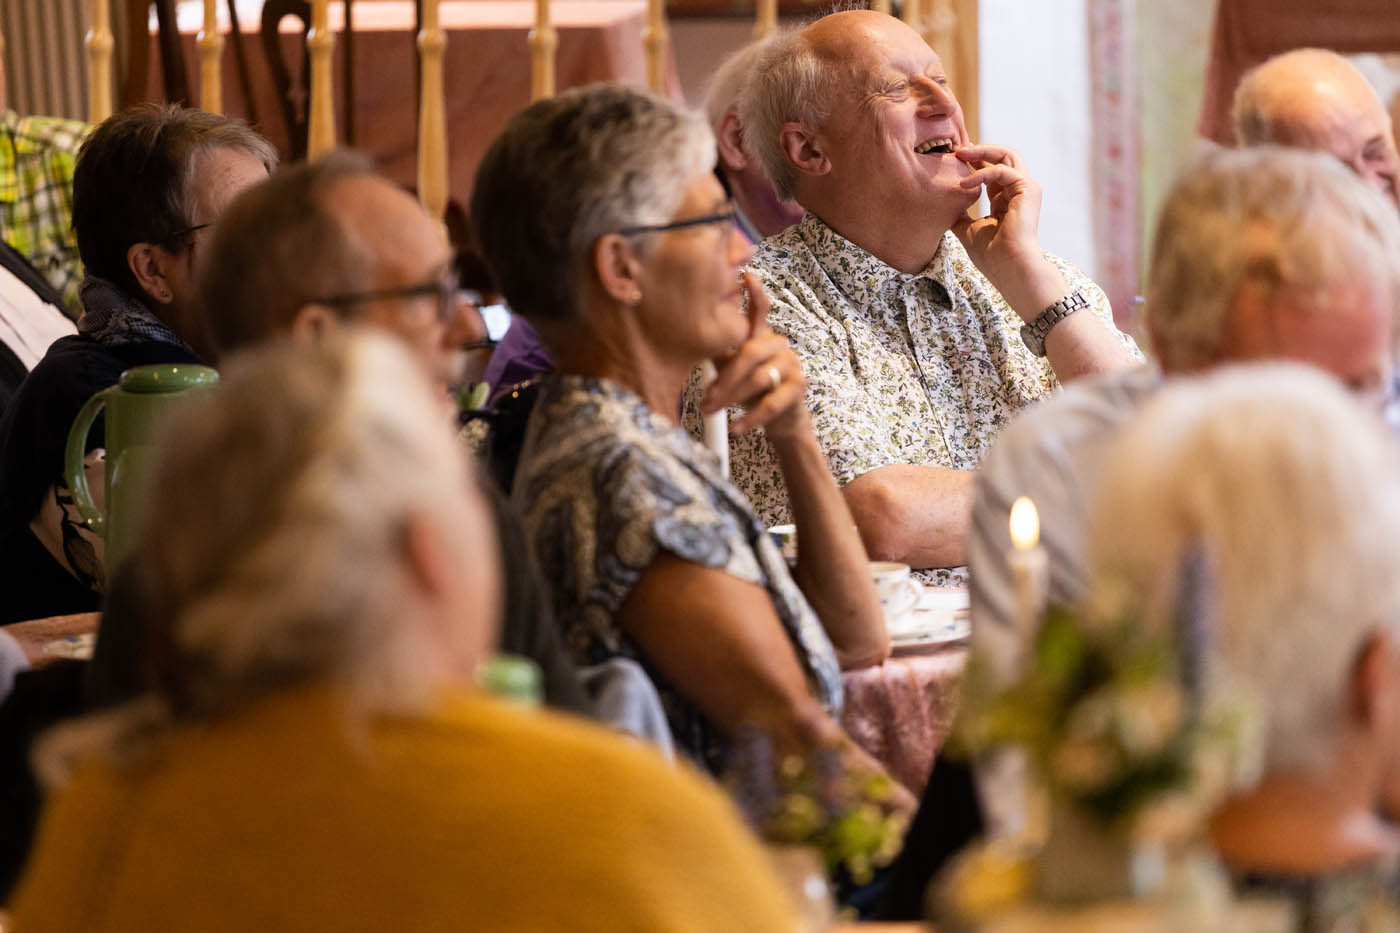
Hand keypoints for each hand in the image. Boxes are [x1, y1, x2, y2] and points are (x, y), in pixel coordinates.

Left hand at [699, 272, 810, 442]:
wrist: (780, 421)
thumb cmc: (752, 391)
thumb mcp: (732, 370)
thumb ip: (719, 354)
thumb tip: (689, 341)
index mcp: (760, 337)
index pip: (760, 311)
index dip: (755, 293)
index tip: (746, 275)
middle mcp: (778, 345)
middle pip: (749, 353)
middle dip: (723, 378)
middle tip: (704, 399)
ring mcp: (791, 364)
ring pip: (758, 379)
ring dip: (731, 398)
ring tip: (712, 412)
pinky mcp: (799, 386)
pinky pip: (771, 403)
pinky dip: (750, 419)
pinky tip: (736, 428)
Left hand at [951, 144, 1068, 318]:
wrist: (1008, 267)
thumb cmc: (991, 255)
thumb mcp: (966, 229)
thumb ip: (959, 214)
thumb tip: (942, 206)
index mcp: (1005, 199)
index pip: (991, 171)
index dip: (973, 162)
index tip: (952, 157)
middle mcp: (1018, 191)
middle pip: (1002, 156)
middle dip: (979, 150)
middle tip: (956, 149)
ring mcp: (1026, 189)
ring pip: (1007, 155)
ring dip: (982, 152)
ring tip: (959, 153)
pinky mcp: (1028, 189)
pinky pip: (1002, 171)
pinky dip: (982, 174)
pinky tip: (964, 183)